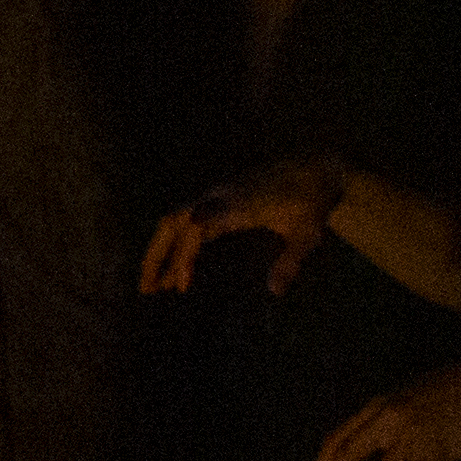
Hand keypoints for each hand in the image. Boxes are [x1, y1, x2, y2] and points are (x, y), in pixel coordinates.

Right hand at [142, 156, 345, 298]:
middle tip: (146, 289)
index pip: (199, 227)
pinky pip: (185, 222)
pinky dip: (175, 246)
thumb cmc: (311, 202)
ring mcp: (214, 196)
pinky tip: (178, 270)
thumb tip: (274, 292)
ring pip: (172, 221)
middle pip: (173, 222)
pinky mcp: (215, 199)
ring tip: (154, 284)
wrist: (314, 168)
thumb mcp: (307, 234)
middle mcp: (219, 196)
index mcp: (238, 204)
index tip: (181, 285)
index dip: (185, 255)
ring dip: (159, 252)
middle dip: (156, 255)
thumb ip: (289, 261)